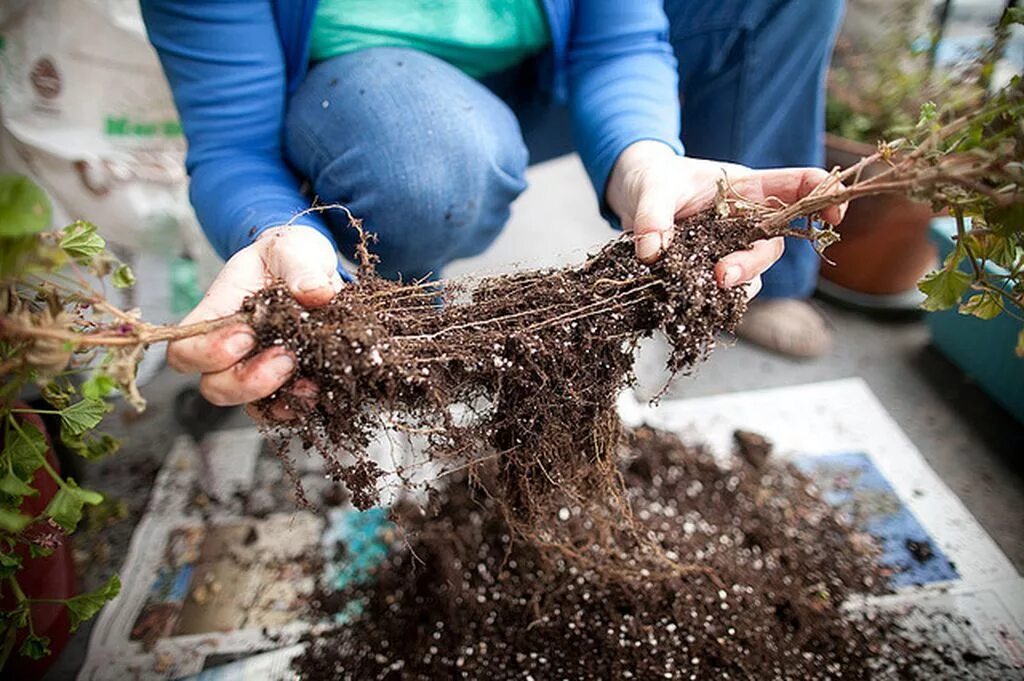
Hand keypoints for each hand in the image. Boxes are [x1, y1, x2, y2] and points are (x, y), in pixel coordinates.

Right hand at [167, 226, 342, 407]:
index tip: (246, 334)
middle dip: (247, 380)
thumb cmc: (287, 257)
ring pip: (249, 406)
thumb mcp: (293, 250)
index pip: (184, 350)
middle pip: (214, 386)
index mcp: (217, 315)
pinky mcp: (287, 382)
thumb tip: (316, 292)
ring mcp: (258, 370)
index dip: (208, 353)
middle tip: (285, 357)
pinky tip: (317, 391)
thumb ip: (301, 268)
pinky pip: (282, 409)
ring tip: (307, 381)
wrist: (311, 271)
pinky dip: (297, 407)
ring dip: (275, 399)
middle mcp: (231, 351)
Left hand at [606, 141, 846, 298]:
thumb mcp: (650, 189)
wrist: (632, 195)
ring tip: (707, 290)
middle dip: (752, 262)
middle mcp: (746, 221)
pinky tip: (694, 302)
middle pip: (771, 245)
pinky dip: (713, 300)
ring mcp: (730, 248)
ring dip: (735, 286)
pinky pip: (723, 293)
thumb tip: (652, 253)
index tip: (834, 215)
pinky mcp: (709, 271)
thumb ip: (652, 217)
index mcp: (745, 189)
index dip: (822, 197)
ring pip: (751, 274)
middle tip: (722, 276)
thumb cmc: (652, 181)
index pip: (796, 187)